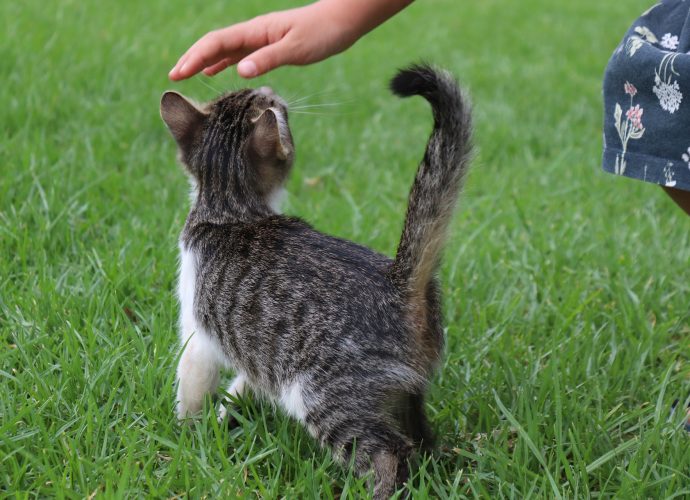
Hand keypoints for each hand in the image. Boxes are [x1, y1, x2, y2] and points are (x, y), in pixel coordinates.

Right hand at [168, 0, 412, 79]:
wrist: (342, 22)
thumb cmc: (322, 33)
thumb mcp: (296, 49)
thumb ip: (268, 59)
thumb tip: (239, 70)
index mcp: (257, 31)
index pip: (217, 42)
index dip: (196, 57)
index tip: (179, 73)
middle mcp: (254, 33)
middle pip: (215, 44)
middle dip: (192, 58)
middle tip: (174, 76)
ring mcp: (261, 39)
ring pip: (225, 49)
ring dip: (204, 60)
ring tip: (186, 74)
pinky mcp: (270, 46)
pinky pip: (239, 53)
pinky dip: (223, 62)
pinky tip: (216, 72)